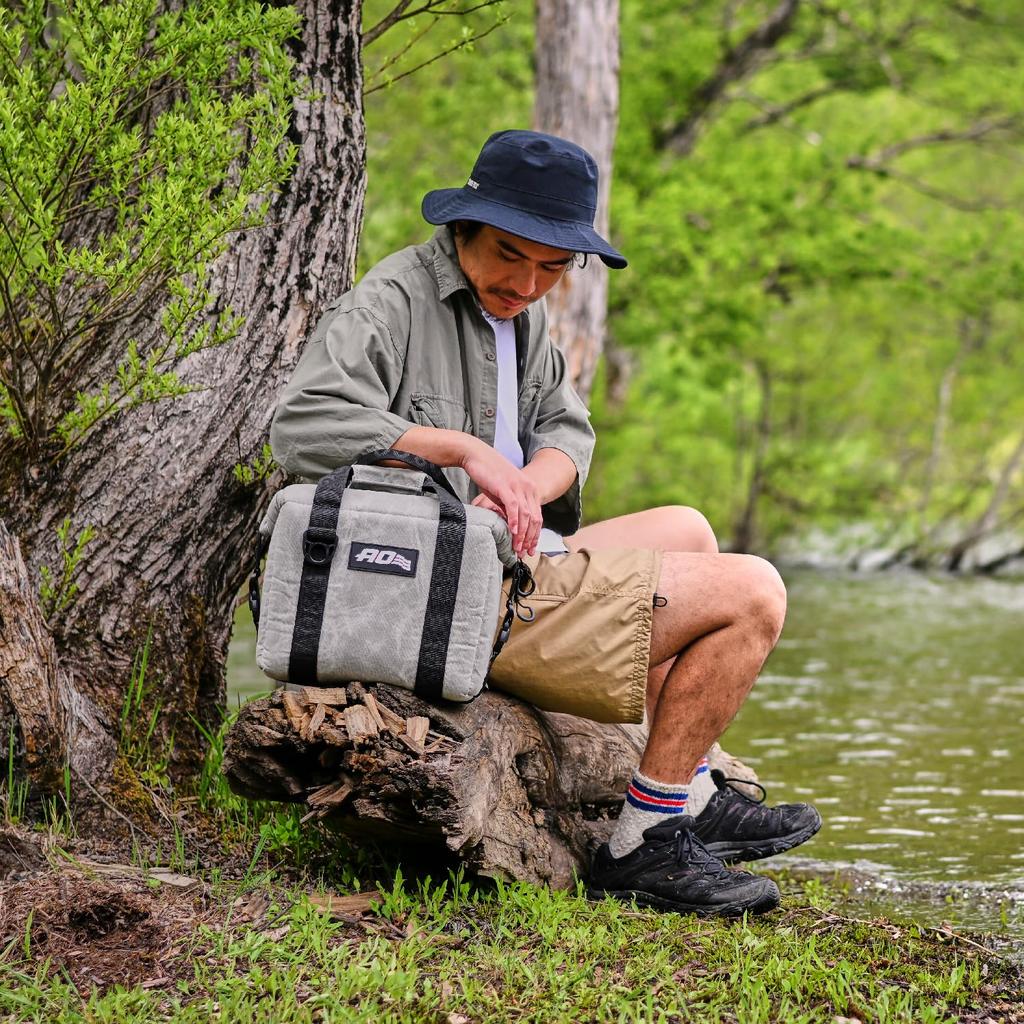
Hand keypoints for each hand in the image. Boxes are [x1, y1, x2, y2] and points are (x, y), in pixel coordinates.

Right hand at [460, 440, 540, 556]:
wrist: (476, 454)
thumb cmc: (488, 473)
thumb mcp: (503, 492)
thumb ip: (510, 506)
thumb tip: (512, 524)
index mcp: (529, 489)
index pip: (537, 517)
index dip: (535, 535)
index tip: (529, 548)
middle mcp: (528, 488)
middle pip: (535, 519)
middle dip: (530, 538)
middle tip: (523, 552)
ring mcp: (518, 486)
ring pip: (526, 516)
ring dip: (522, 534)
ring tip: (516, 547)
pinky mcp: (506, 486)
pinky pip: (514, 507)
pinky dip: (514, 521)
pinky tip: (512, 532)